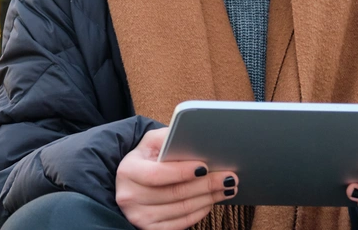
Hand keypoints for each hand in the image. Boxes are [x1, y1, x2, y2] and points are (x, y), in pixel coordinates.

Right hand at [115, 127, 237, 229]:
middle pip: (175, 193)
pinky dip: (200, 212)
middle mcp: (130, 196)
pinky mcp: (150, 228)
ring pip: (182, 209)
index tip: (205, 167)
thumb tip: (195, 139)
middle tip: (229, 177)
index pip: (157, 174)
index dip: (182, 171)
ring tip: (227, 188)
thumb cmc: (146, 159)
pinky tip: (211, 201)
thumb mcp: (151, 142)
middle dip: (206, 185)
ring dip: (208, 198)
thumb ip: (169, 138)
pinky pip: (181, 223)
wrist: (131, 183)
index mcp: (128, 171)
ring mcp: (139, 216)